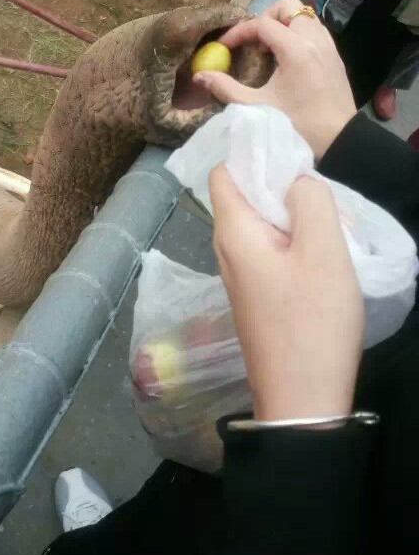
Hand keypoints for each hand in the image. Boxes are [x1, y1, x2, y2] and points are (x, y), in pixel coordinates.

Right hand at [193, 0, 356, 159]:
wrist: (340, 141)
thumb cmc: (297, 126)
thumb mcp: (256, 109)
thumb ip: (226, 89)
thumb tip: (201, 76)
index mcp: (295, 50)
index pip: (262, 24)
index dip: (239, 31)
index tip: (225, 46)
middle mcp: (314, 40)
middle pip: (288, 5)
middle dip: (266, 16)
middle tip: (253, 40)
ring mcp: (328, 46)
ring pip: (303, 15)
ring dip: (283, 24)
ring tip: (269, 49)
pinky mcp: (335, 55)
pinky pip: (314, 29)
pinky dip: (298, 33)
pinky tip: (287, 58)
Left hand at [209, 165, 363, 420]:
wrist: (302, 398)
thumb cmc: (312, 320)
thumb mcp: (323, 250)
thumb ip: (309, 200)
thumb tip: (295, 181)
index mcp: (233, 231)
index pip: (223, 172)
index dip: (252, 156)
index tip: (291, 158)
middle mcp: (227, 249)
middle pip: (245, 196)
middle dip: (282, 188)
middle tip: (323, 198)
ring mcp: (240, 274)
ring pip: (262, 224)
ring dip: (294, 218)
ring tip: (332, 228)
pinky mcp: (256, 294)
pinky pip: (270, 251)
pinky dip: (294, 243)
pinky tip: (324, 257)